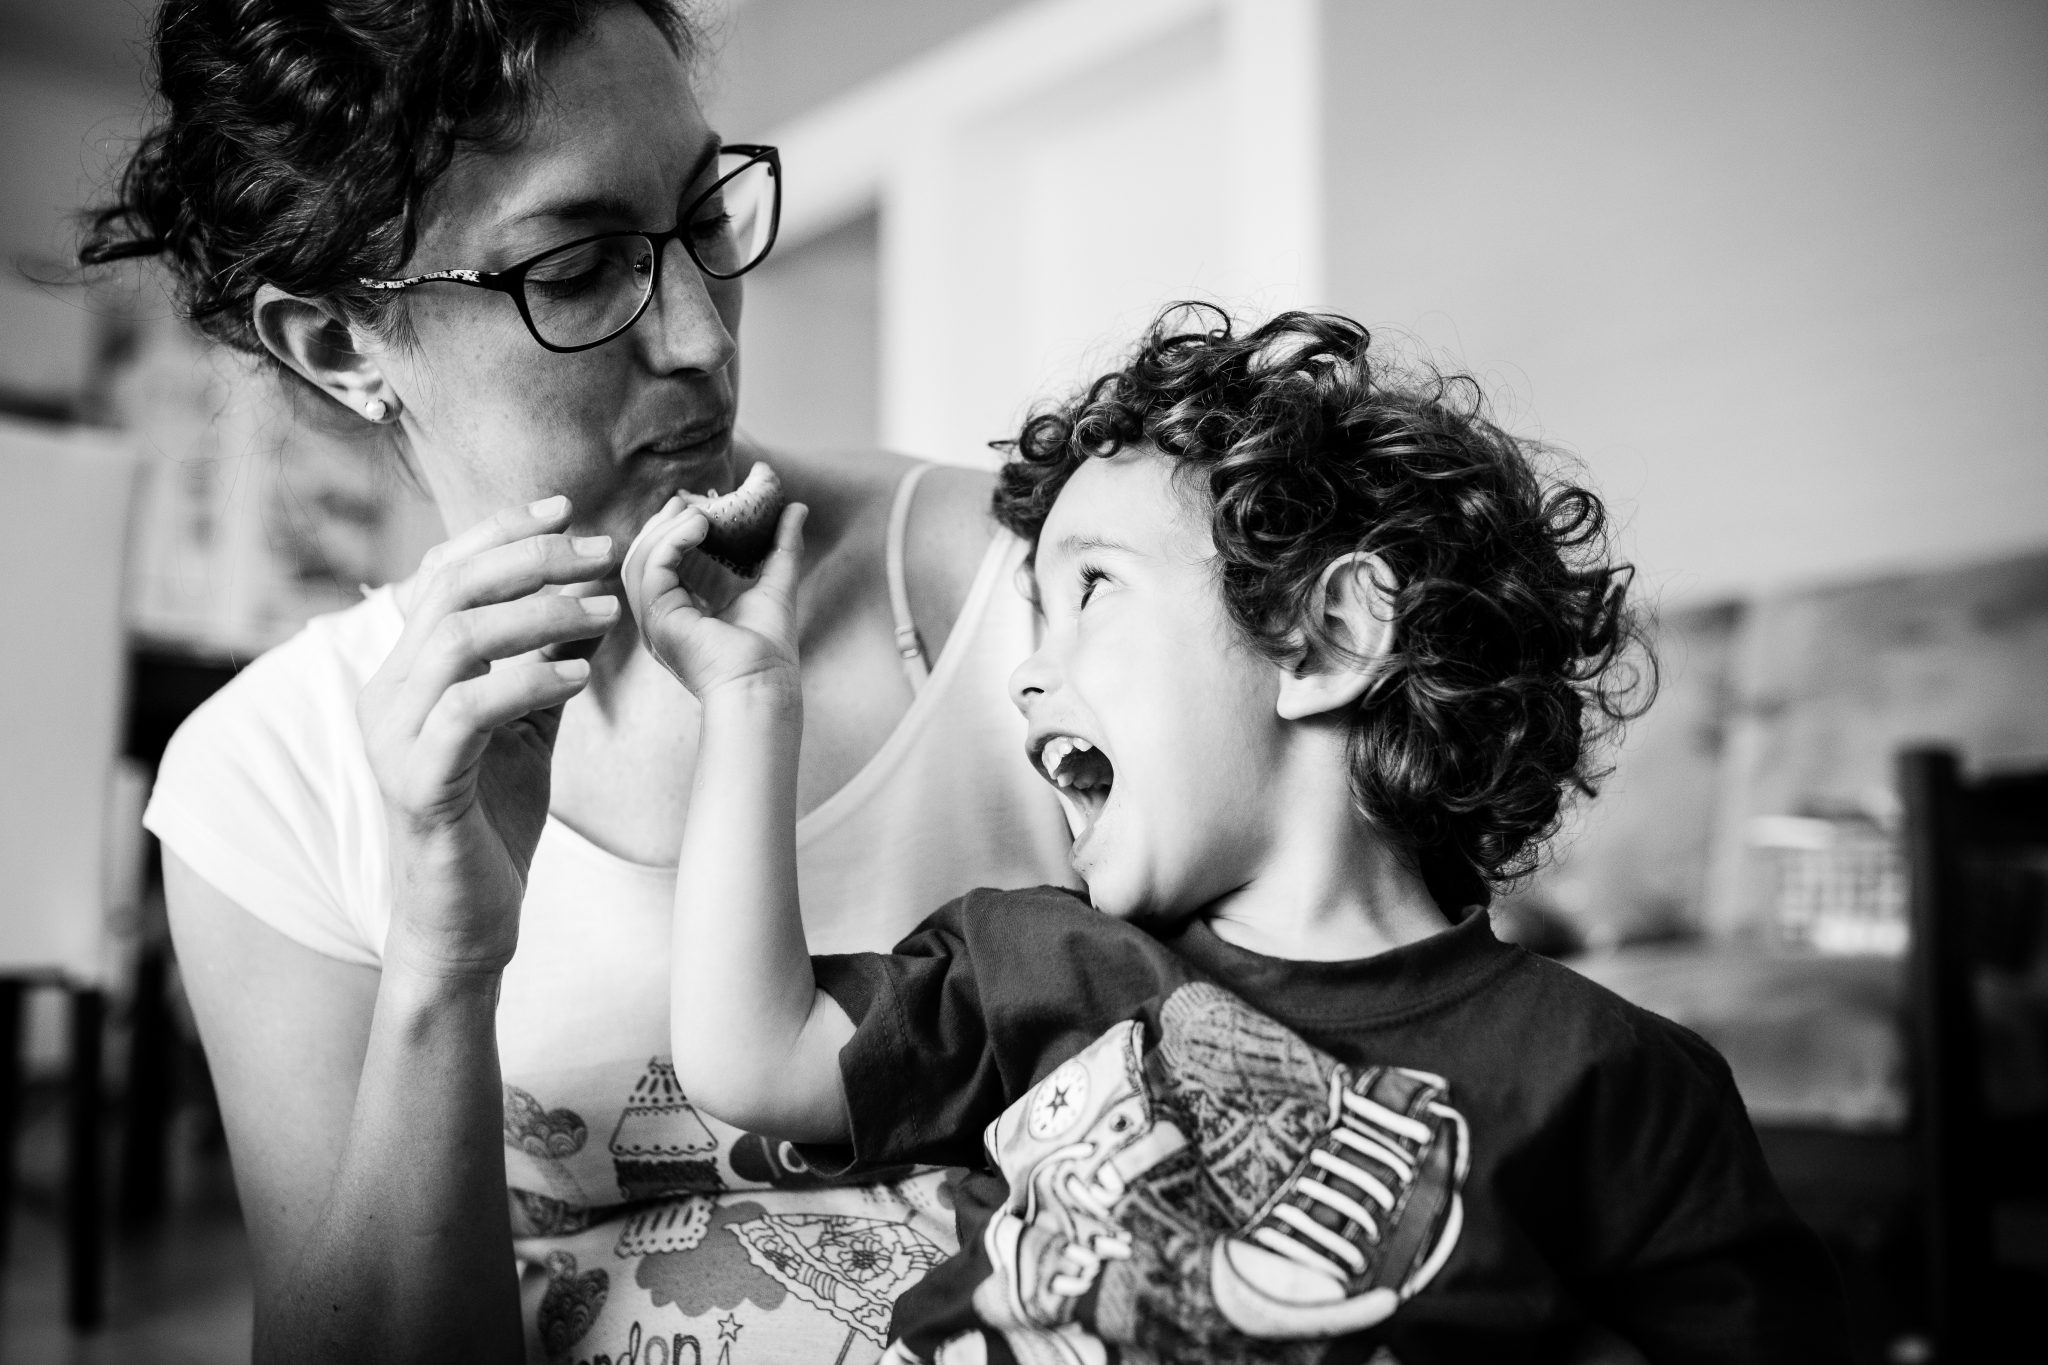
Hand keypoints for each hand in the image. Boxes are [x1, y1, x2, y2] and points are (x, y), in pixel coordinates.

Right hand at [359, 496, 619, 978]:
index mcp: (407, 672)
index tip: (568, 508)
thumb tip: (592, 595)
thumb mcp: (529, 725)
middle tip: (601, 552)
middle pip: (449, 591)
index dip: (500, 532)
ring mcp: (393, 738)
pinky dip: (525, 682)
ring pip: (456, 639)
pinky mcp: (417, 784)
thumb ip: (548, 662)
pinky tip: (577, 675)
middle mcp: (386, 693)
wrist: (467, 923)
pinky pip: (467, 710)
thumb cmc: (495, 820)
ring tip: (605, 610)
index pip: (441, 574)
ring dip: (538, 614)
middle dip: (531, 559)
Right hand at [622, 493, 807, 700]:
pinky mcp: (656, 618)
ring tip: (697, 510)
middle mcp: (660, 615)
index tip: (700, 504)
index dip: (676, 529)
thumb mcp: (775, 582)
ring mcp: (653, 619)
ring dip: (666, 527)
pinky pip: (652, 567)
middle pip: (644, 556)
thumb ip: (783, 545)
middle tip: (689, 499)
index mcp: (680, 609)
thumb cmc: (770, 648)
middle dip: (664, 523)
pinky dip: (673, 540)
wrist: (765, 683)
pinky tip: (700, 525)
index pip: (663, 560)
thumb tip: (797, 507)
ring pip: (640, 558)